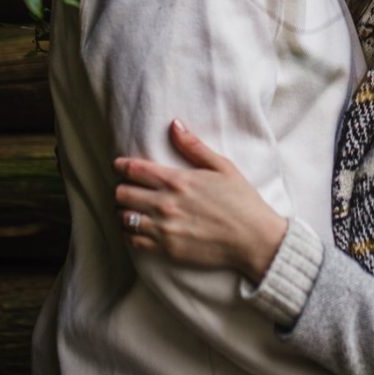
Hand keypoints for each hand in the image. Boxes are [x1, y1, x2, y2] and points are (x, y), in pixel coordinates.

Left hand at [114, 120, 289, 283]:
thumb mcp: (222, 166)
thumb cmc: (241, 201)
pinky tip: (137, 229)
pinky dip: (129, 234)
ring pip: (123, 217)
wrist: (254, 239)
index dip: (122, 165)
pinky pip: (132, 241)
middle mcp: (165, 204)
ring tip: (131, 209)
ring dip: (123, 211)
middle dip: (121, 189)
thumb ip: (194, 146)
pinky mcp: (166, 250)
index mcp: (177, 180)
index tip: (119, 165)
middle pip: (122, 193)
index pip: (134, 169)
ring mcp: (164, 229)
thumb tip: (174, 124)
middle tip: (127, 189)